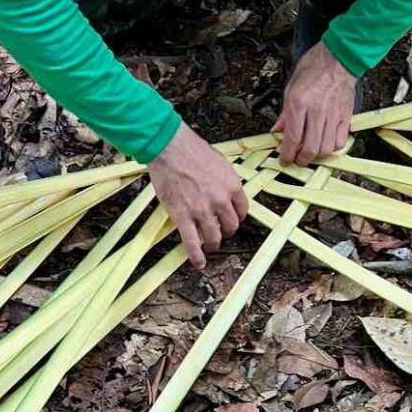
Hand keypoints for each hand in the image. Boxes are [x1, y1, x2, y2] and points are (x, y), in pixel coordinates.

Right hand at [148, 122, 246, 269]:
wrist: (169, 147)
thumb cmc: (192, 150)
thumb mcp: (220, 163)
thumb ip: (226, 181)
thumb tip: (227, 193)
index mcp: (232, 186)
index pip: (242, 211)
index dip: (236, 217)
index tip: (231, 219)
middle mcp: (220, 201)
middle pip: (231, 226)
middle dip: (226, 231)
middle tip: (220, 232)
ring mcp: (202, 210)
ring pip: (214, 237)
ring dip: (213, 243)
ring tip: (210, 245)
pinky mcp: (182, 216)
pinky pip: (192, 241)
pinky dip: (196, 255)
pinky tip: (198, 263)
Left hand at [273, 41, 355, 165]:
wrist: (338, 58)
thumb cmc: (314, 69)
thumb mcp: (291, 87)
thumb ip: (285, 113)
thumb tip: (277, 131)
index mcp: (299, 103)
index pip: (293, 138)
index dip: (287, 154)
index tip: (284, 159)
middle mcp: (316, 111)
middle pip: (310, 148)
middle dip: (301, 160)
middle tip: (297, 160)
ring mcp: (333, 115)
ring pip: (326, 148)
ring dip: (316, 155)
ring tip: (310, 152)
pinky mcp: (345, 116)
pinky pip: (340, 141)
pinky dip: (332, 148)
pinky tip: (325, 143)